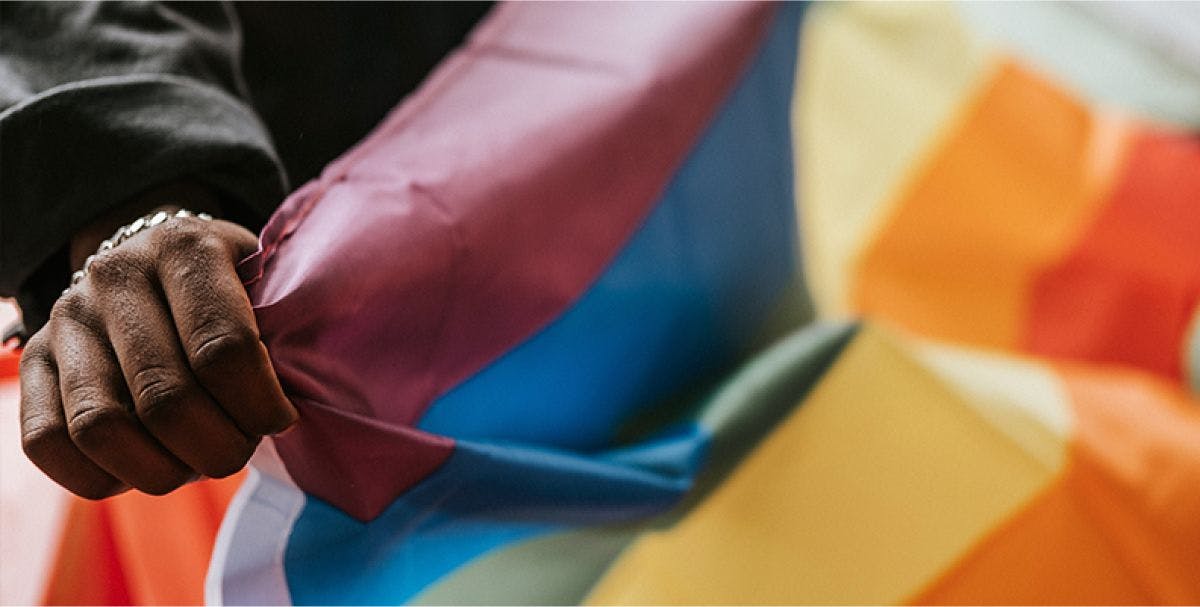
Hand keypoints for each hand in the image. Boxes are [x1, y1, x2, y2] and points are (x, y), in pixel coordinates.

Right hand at [18, 188, 296, 498]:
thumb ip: (288, 325)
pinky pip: (47, 441)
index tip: (281, 421)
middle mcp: (115, 275)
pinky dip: (100, 476)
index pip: (223, 348)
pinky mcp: (31, 358)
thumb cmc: (231, 284)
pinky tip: (144, 468)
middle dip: (217, 447)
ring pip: (102, 427)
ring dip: (161, 469)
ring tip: (195, 464)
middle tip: (240, 451)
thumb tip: (314, 400)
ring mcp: (66, 318)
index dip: (259, 404)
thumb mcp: (266, 279)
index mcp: (185, 247)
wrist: (150, 255)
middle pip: (166, 397)